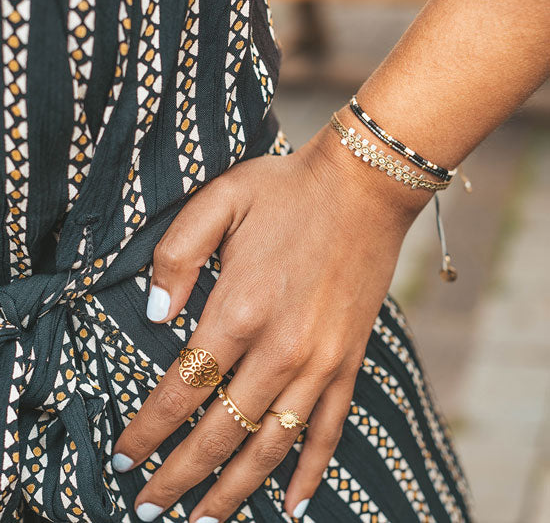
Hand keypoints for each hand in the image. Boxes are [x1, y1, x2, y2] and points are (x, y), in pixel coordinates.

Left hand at [112, 115, 427, 521]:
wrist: (364, 187)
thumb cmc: (289, 191)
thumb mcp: (219, 201)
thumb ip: (176, 255)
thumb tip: (155, 313)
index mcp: (238, 309)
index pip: (180, 391)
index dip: (146, 432)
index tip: (123, 459)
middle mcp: (279, 349)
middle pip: (218, 433)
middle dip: (177, 478)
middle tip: (147, 510)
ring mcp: (320, 361)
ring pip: (269, 446)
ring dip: (234, 490)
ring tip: (204, 520)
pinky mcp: (349, 360)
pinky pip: (327, 430)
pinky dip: (309, 472)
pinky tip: (291, 504)